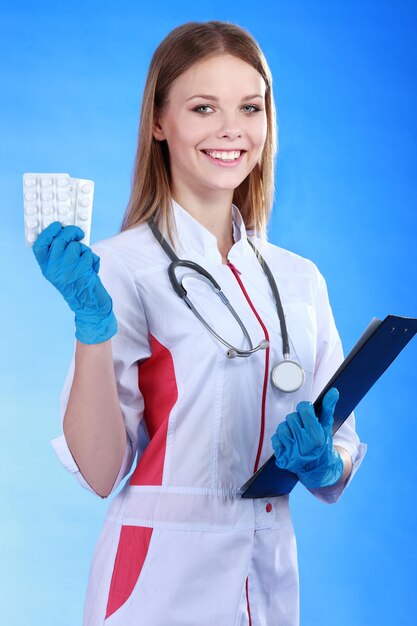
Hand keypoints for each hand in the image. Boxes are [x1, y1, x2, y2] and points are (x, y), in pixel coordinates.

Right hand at [32, 222, 116, 343]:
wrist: (89, 306)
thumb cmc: (77, 284)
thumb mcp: (62, 270)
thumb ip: (60, 253)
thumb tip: (67, 230)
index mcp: (46, 267)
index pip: (40, 245)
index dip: (49, 231)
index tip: (58, 225)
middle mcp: (53, 269)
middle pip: (60, 239)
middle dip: (72, 232)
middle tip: (79, 233)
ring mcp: (66, 271)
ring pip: (76, 246)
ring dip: (85, 250)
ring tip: (85, 261)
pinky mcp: (81, 272)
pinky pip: (89, 254)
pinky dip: (94, 259)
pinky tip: (92, 269)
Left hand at [271, 388, 343, 488]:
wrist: (318, 470)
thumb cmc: (322, 445)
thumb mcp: (327, 427)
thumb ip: (328, 408)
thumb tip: (333, 391)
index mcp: (316, 437)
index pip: (304, 409)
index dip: (305, 409)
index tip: (307, 412)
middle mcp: (304, 446)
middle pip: (291, 417)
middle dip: (297, 419)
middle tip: (303, 426)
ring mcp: (292, 453)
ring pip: (281, 428)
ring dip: (287, 428)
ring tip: (296, 434)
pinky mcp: (282, 459)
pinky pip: (275, 440)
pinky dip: (280, 439)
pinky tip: (289, 442)